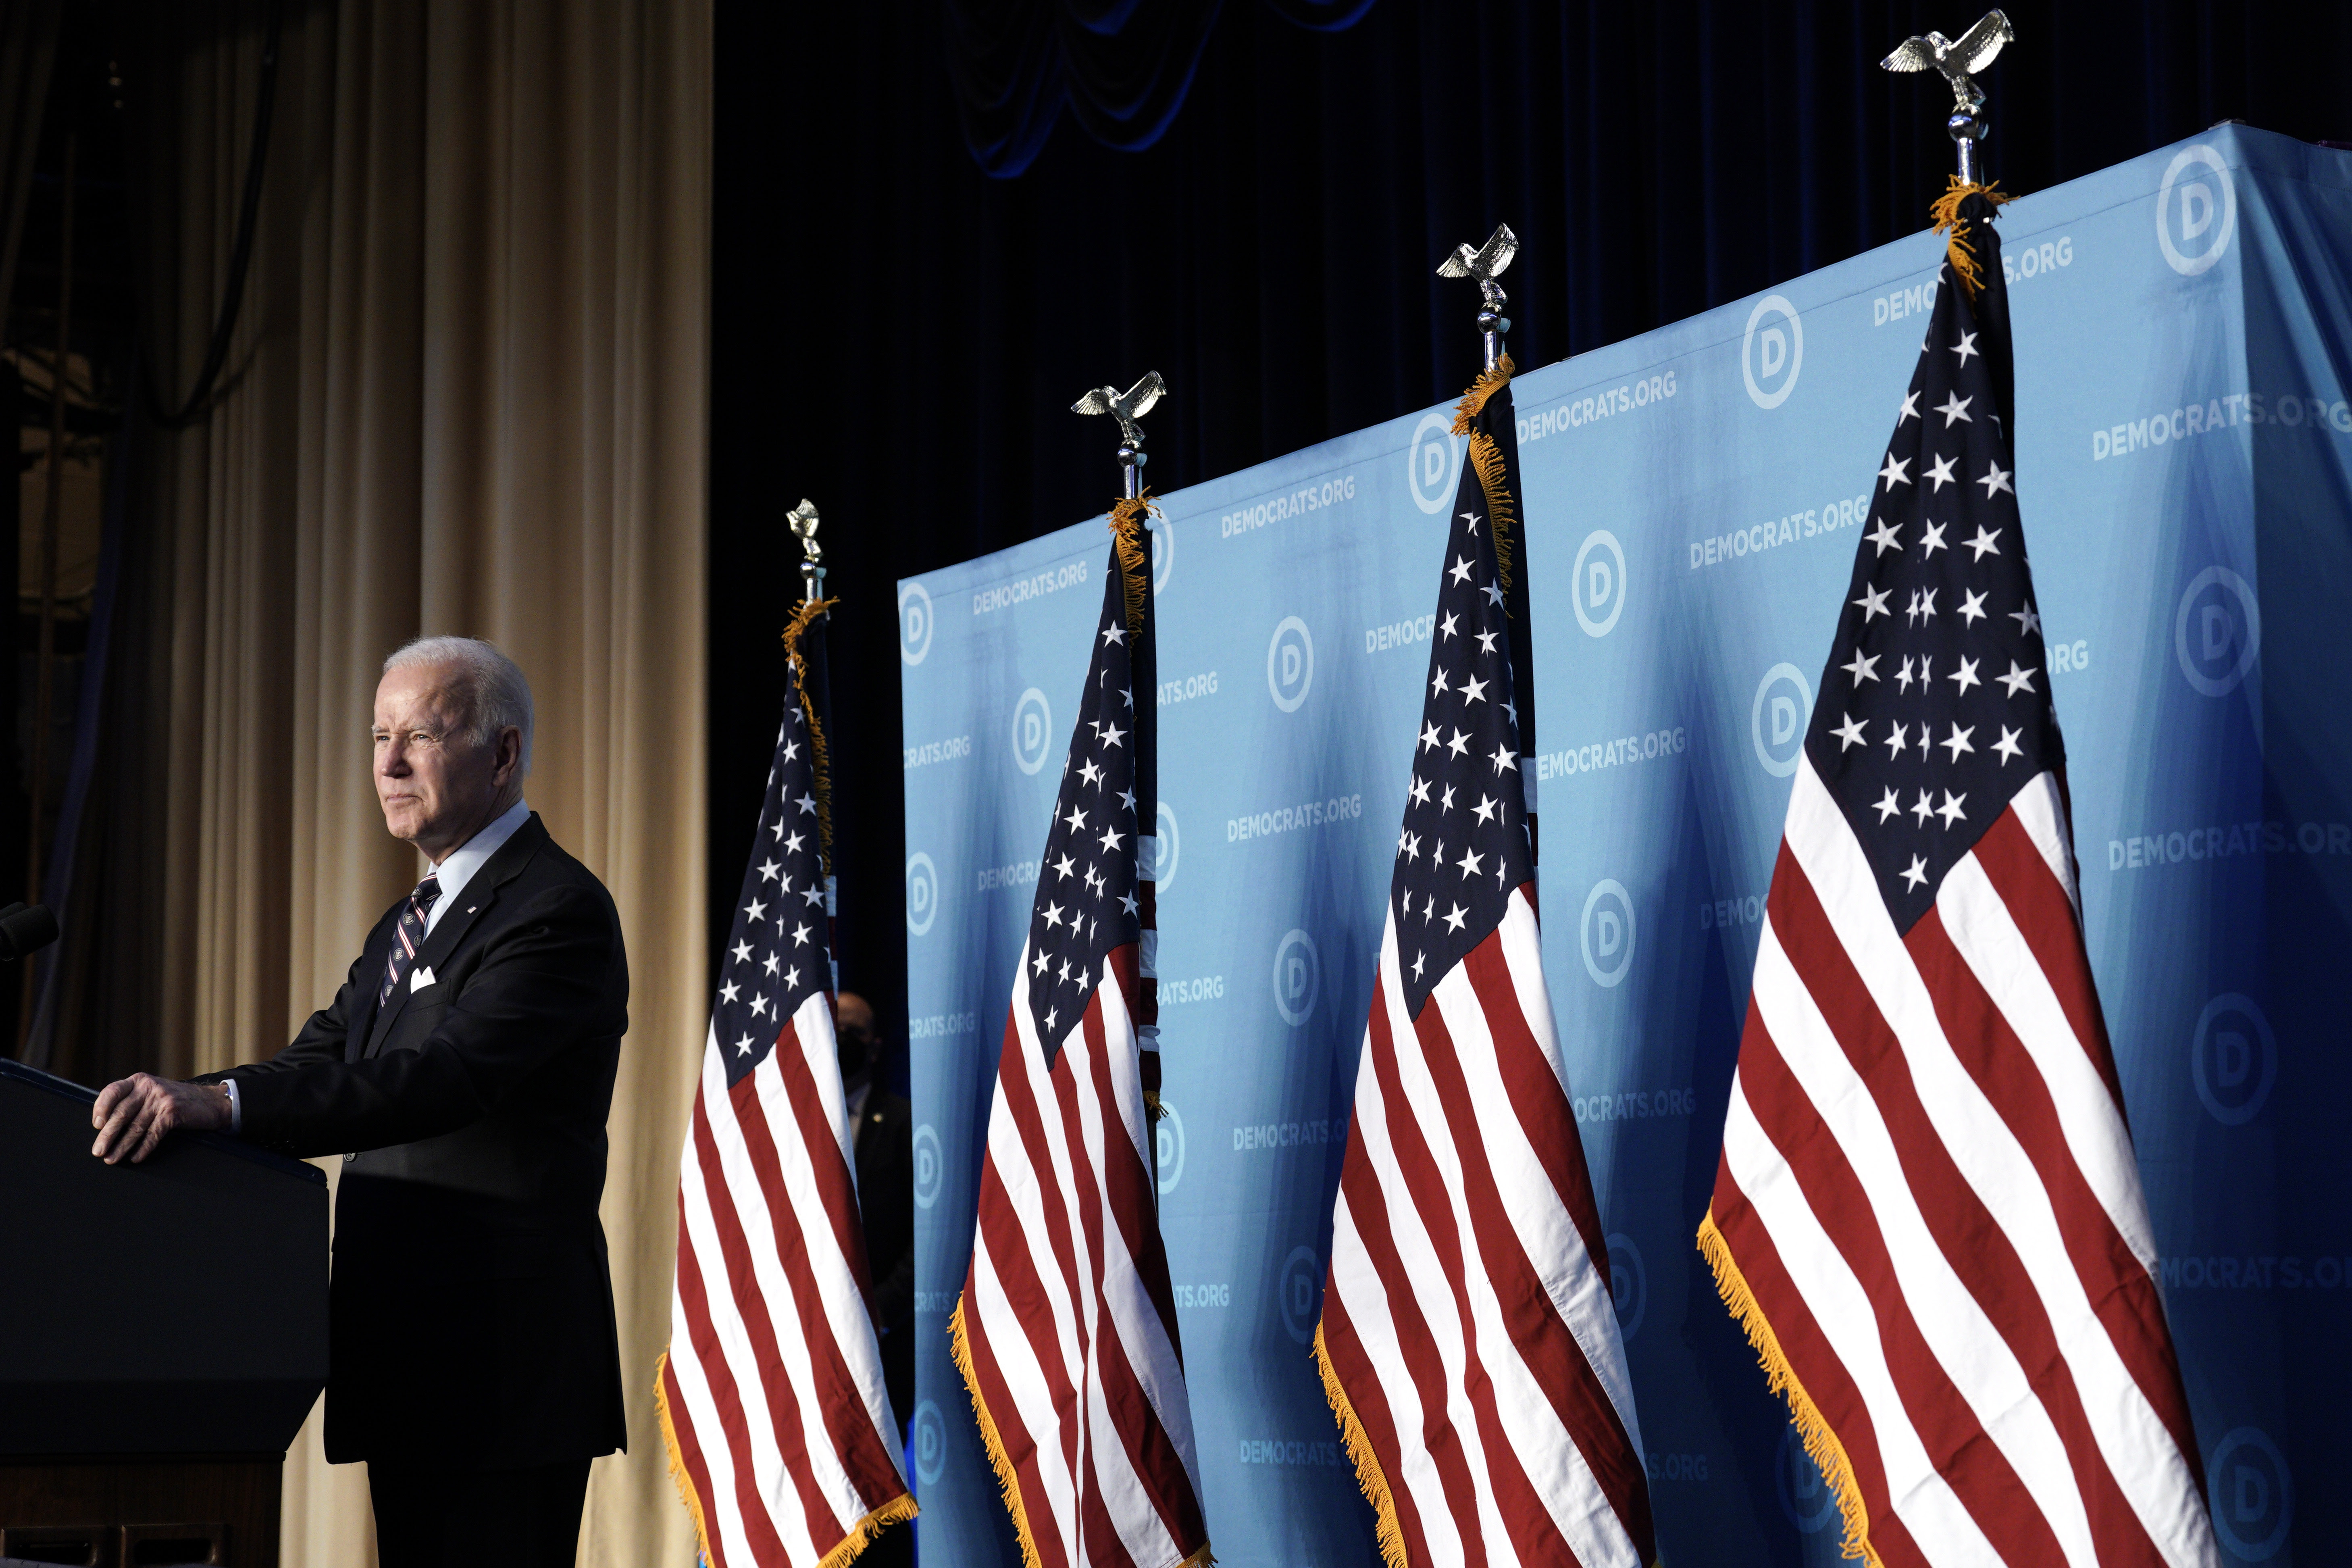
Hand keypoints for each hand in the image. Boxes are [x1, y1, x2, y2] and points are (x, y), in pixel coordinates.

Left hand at [91, 1073, 230, 1164]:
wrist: (210, 1102)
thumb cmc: (176, 1101)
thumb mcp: (152, 1093)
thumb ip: (132, 1101)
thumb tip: (104, 1126)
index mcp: (139, 1081)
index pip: (112, 1091)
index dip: (101, 1108)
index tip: (97, 1125)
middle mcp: (149, 1087)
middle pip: (121, 1113)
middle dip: (107, 1135)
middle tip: (98, 1151)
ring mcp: (161, 1099)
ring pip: (136, 1127)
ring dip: (122, 1146)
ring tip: (112, 1158)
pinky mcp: (173, 1113)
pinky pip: (153, 1134)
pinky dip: (143, 1148)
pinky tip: (136, 1157)